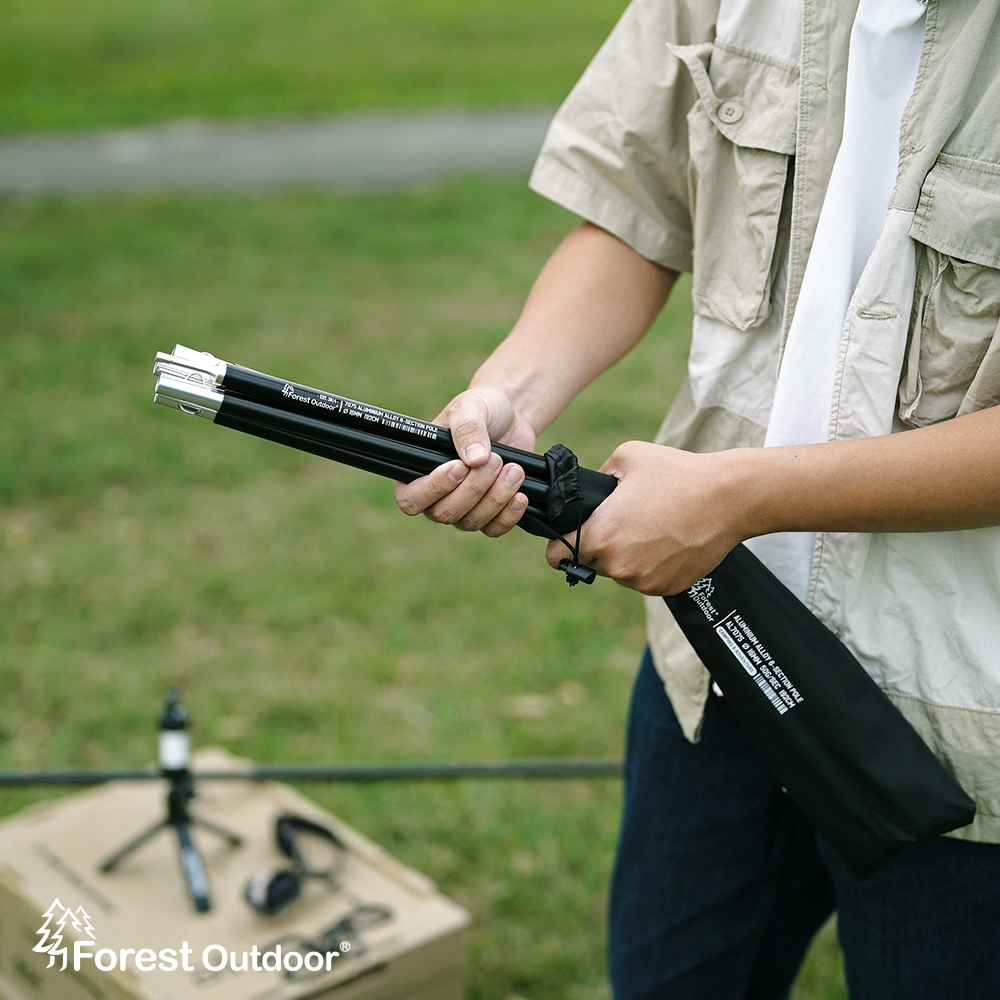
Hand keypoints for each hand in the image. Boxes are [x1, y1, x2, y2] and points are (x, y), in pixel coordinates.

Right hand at [393, 386, 535, 536]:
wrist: (512, 416)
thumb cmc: (482, 408)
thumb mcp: (471, 408)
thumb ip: (468, 429)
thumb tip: (474, 460)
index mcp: (418, 471)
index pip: (410, 499)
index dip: (433, 489)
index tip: (460, 467)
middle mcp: (436, 496)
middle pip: (444, 513)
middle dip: (474, 488)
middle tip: (495, 460)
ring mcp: (463, 508)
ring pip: (471, 522)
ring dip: (496, 498)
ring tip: (514, 470)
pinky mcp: (489, 513)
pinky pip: (493, 530)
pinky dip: (508, 516)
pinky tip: (520, 495)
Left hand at [546, 441, 747, 595]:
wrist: (730, 498)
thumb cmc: (678, 474)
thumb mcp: (625, 458)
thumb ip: (596, 478)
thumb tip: (585, 492)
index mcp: (600, 536)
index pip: (556, 555)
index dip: (560, 542)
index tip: (572, 532)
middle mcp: (618, 566)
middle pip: (589, 562)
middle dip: (597, 545)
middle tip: (622, 521)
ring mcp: (643, 582)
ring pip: (618, 572)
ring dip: (624, 555)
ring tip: (650, 526)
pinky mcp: (666, 589)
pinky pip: (644, 579)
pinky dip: (649, 565)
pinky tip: (666, 540)